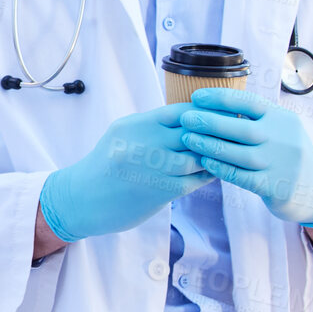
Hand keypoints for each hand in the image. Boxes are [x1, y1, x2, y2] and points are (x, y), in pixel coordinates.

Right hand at [38, 106, 213, 242]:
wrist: (80, 200)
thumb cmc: (104, 166)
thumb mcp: (122, 135)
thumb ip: (151, 126)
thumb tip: (189, 117)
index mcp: (135, 125)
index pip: (180, 112)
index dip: (203, 113)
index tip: (218, 116)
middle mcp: (144, 143)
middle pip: (193, 132)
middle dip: (214, 133)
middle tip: (232, 134)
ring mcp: (152, 167)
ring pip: (197, 156)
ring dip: (213, 156)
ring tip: (222, 154)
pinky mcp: (160, 191)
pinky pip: (194, 180)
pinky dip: (207, 174)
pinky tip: (212, 172)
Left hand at [179, 88, 312, 226]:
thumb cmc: (288, 152)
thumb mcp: (281, 128)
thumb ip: (256, 117)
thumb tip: (216, 102)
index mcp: (283, 118)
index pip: (250, 102)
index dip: (222, 98)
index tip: (197, 96)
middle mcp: (283, 139)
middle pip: (243, 128)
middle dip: (211, 122)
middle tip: (186, 118)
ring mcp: (280, 163)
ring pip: (239, 153)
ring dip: (210, 145)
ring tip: (188, 139)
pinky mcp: (274, 186)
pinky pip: (242, 176)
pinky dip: (221, 167)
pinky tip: (204, 161)